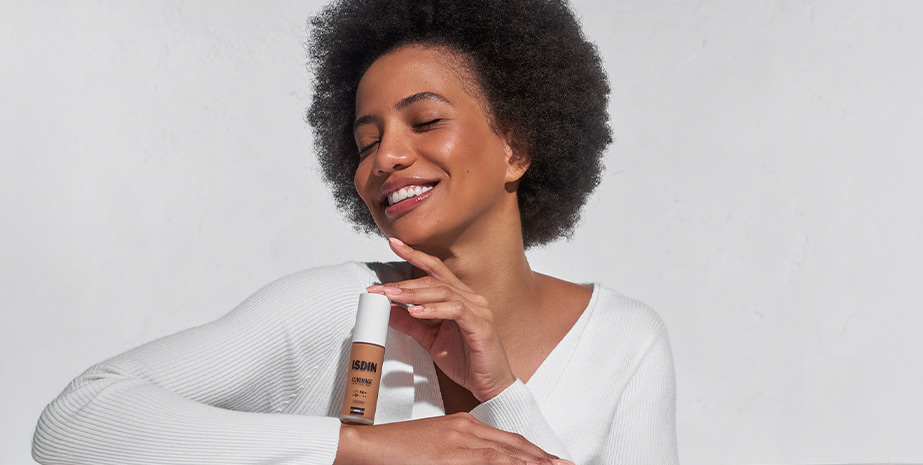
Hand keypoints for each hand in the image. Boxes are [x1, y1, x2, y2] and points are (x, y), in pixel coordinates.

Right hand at [335, 414, 563, 464]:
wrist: (366, 446)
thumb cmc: (396, 451)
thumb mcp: (435, 448)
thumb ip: (459, 453)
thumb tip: (477, 459)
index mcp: (462, 426)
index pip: (507, 442)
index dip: (533, 453)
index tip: (552, 461)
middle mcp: (464, 430)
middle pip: (513, 447)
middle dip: (543, 459)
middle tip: (567, 464)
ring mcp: (458, 442)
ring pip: (506, 454)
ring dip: (535, 462)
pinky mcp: (450, 454)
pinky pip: (488, 462)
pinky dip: (510, 464)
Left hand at [366, 237, 515, 401]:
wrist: (490, 385)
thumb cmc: (467, 361)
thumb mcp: (431, 340)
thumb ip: (411, 324)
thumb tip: (389, 310)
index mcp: (460, 298)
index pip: (436, 270)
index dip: (415, 255)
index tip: (394, 244)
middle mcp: (471, 298)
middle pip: (435, 280)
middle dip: (405, 282)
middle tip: (380, 288)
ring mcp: (478, 310)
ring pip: (444, 292)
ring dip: (415, 294)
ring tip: (393, 297)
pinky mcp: (480, 326)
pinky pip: (455, 310)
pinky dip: (434, 309)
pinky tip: (416, 311)